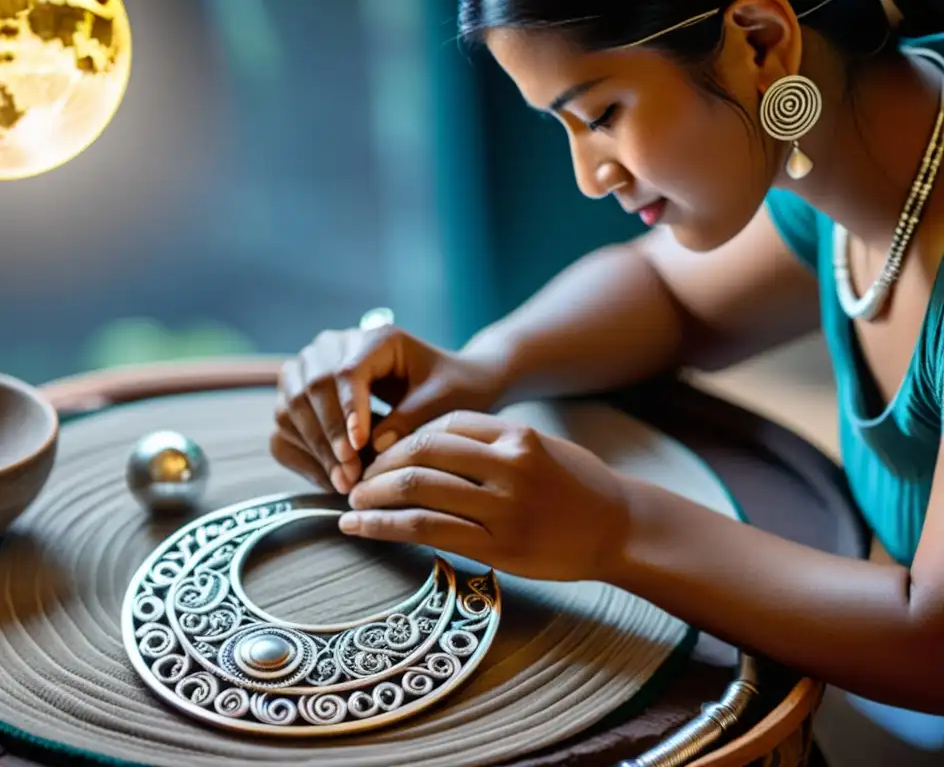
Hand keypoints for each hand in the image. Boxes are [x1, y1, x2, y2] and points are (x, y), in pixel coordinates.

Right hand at [271, 327, 506, 494]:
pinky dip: (302, 453)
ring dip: (313, 448)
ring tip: (343, 482)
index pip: (346, 371)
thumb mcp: (445, 401)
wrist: (450, 385)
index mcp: (376, 338)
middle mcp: (336, 345)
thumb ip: (411, 419)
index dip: (347, 411)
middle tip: (349, 477)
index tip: (358, 447)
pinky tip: (329, 478)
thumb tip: (374, 446)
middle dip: (328, 437)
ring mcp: (314, 367)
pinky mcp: (303, 392)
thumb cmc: (453, 388)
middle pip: (311, 387)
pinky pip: (285, 424)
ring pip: (291, 406)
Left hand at [339, 410, 629, 581]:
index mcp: (516, 435)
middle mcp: (508, 465)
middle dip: (379, 466)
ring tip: (350, 505)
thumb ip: (489, 443)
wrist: (620, 529)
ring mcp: (504, 507)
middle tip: (357, 480)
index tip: (380, 455)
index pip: (441, 425)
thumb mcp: (539, 446)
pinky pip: (428, 531)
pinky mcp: (498, 545)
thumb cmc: (576, 486)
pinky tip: (360, 527)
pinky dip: (385, 527)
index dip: (401, 439)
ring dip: (373, 497)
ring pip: (418, 491)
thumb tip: (424, 448)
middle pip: (422, 452)